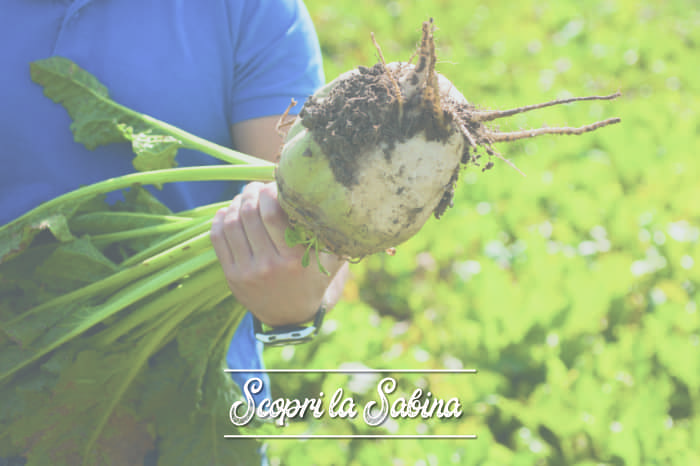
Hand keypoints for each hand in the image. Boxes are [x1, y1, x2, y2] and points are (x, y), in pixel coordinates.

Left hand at [210, 181, 345, 326]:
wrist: (292, 317)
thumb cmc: (315, 279)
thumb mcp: (331, 259)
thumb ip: (331, 232)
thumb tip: (330, 195)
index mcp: (295, 259)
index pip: (273, 214)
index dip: (269, 192)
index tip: (273, 185)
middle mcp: (269, 266)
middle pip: (250, 215)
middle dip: (251, 193)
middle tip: (256, 187)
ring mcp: (247, 272)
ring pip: (232, 224)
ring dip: (236, 203)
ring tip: (244, 197)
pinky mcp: (232, 276)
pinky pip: (217, 239)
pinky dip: (220, 219)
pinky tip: (229, 211)